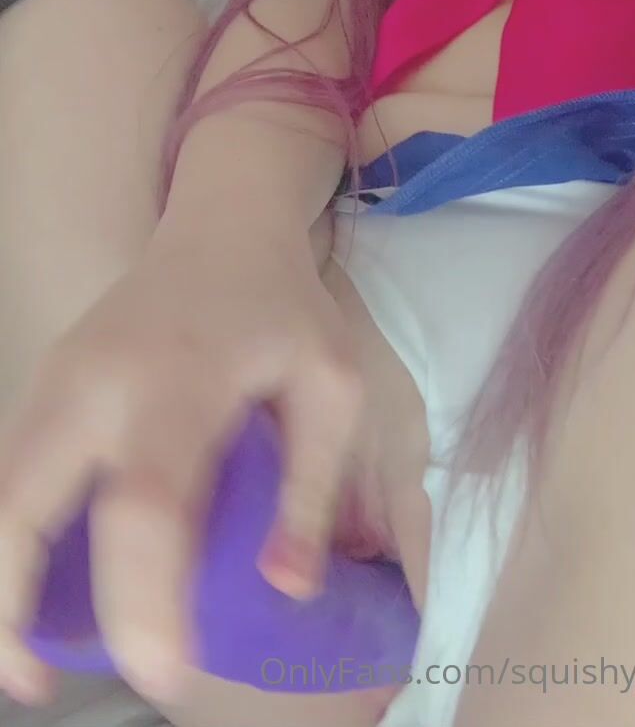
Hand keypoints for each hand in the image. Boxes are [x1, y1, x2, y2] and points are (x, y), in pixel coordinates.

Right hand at [0, 231, 363, 704]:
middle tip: (43, 685)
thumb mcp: (330, 387)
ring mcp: (59, 373)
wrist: (225, 225)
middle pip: (24, 503)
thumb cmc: (285, 308)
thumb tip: (286, 589)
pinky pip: (10, 465)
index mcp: (182, 379)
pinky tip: (34, 575)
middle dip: (15, 606)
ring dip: (0, 574)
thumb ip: (310, 484)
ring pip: (1, 488)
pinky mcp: (48, 376)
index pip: (145, 505)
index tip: (163, 674)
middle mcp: (99, 380)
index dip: (143, 602)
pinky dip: (10, 530)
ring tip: (30, 651)